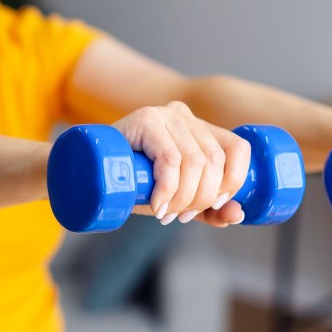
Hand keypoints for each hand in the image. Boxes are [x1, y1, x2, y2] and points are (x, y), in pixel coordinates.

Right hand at [111, 101, 250, 226]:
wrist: (92, 173)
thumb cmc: (136, 183)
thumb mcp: (179, 198)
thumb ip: (210, 209)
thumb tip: (237, 214)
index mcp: (202, 129)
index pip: (238, 149)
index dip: (233, 181)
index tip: (213, 205)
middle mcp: (187, 116)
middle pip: (215, 161)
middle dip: (201, 198)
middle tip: (180, 215)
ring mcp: (166, 115)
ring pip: (195, 161)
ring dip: (182, 197)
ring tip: (166, 212)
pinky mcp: (146, 119)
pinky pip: (170, 159)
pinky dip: (168, 189)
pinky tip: (157, 205)